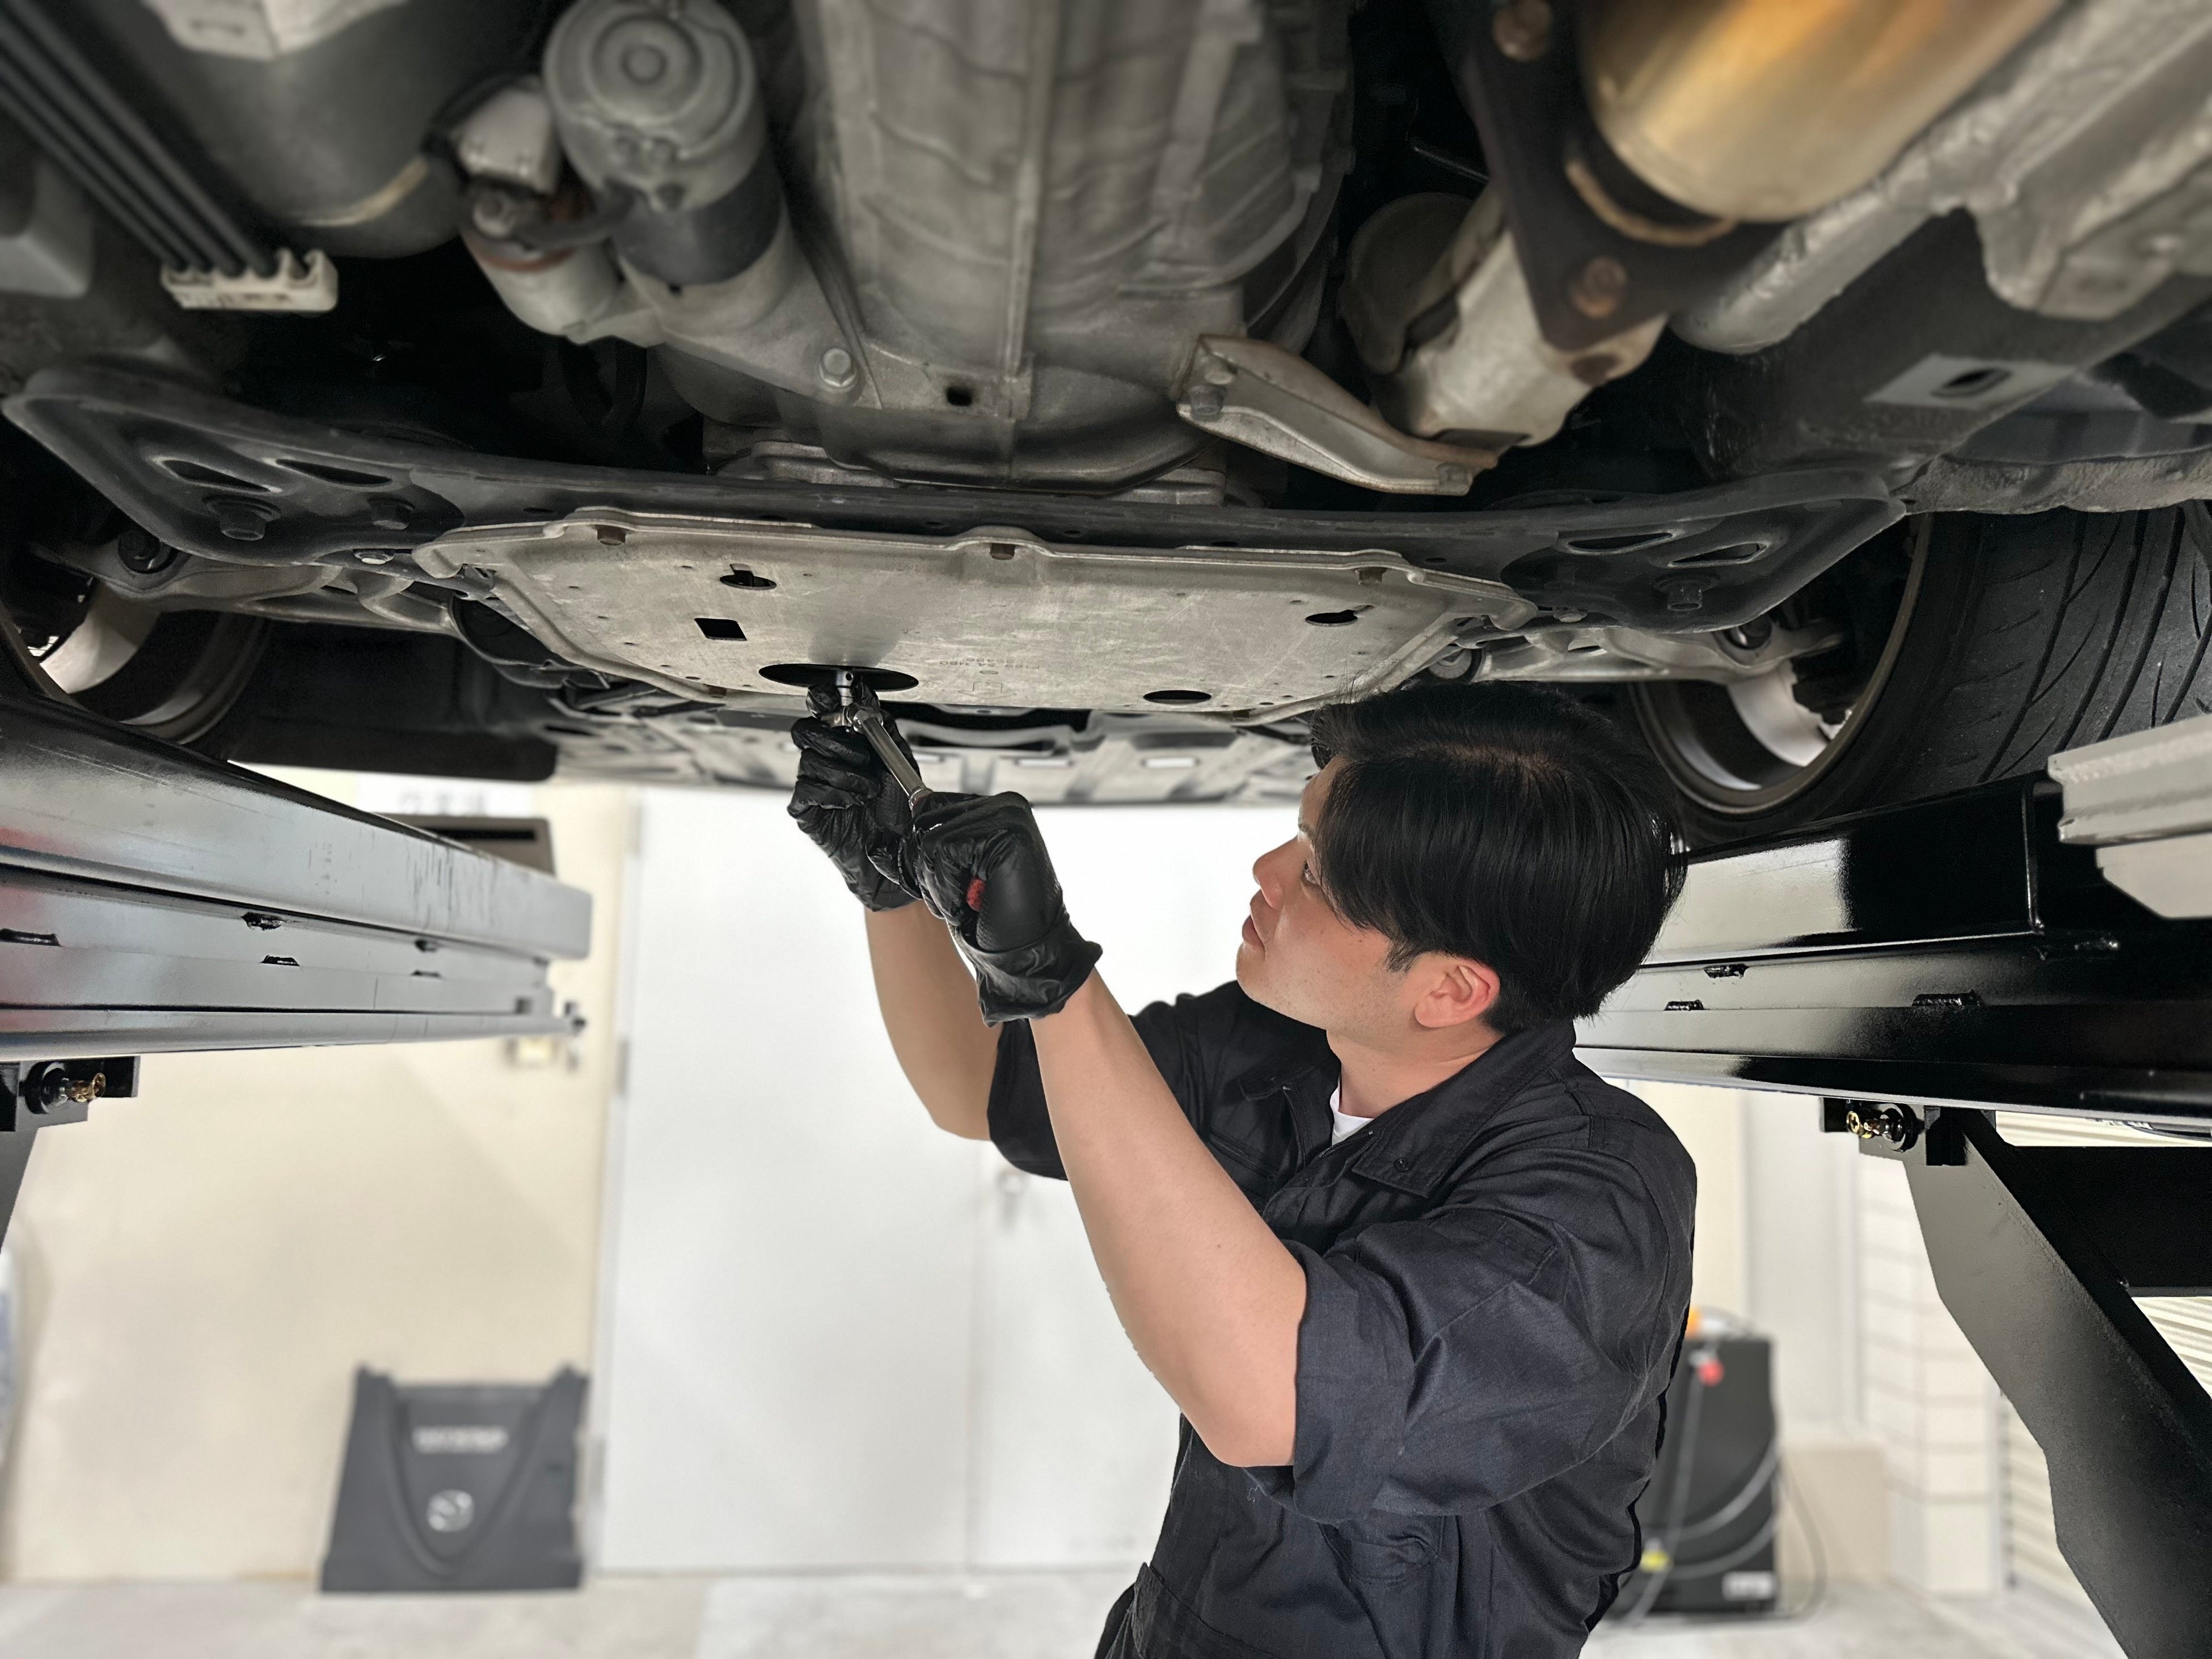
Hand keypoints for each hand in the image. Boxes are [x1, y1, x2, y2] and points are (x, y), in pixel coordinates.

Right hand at [787, 682, 919, 910]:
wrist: (896, 848)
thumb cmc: (895, 807)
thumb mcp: (897, 759)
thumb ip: (882, 725)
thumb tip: (866, 694)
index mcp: (843, 741)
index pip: (820, 710)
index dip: (821, 699)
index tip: (832, 696)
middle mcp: (823, 759)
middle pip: (805, 730)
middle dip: (837, 741)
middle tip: (864, 758)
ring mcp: (811, 783)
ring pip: (808, 760)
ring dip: (844, 773)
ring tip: (867, 790)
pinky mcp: (804, 809)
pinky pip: (806, 789)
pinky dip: (834, 793)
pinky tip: (851, 802)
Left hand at [905, 791, 1101, 1023]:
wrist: (1031, 953)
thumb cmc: (999, 917)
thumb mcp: (963, 870)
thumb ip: (942, 838)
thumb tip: (903, 814)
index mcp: (1000, 808)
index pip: (932, 806)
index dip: (929, 855)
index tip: (954, 885)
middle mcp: (1007, 804)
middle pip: (927, 822)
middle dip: (933, 871)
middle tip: (964, 899)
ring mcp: (1008, 816)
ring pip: (930, 841)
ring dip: (941, 885)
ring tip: (972, 902)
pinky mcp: (1003, 834)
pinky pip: (941, 853)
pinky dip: (948, 889)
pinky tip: (975, 904)